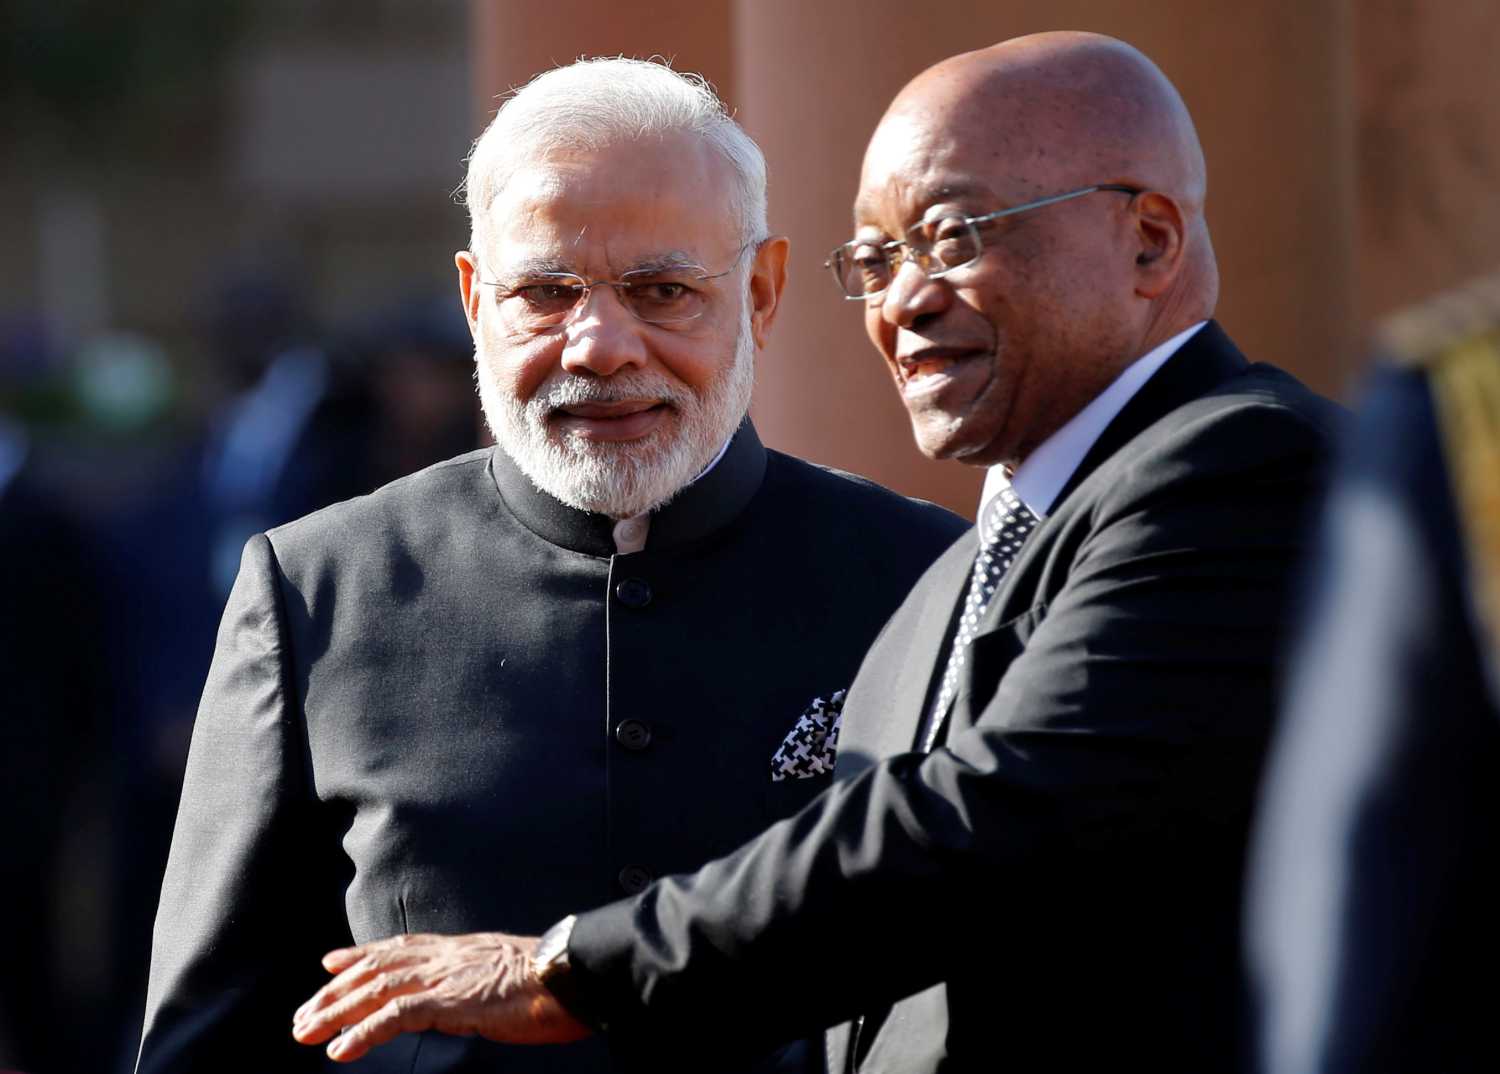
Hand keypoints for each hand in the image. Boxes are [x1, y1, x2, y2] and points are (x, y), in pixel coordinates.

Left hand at [291, 932, 592, 1061]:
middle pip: (376, 968)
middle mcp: (445, 957)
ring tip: (306, 1032)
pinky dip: (364, 1032)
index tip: (331, 963)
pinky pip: (396, 1016)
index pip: (399, 947)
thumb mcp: (506, 974)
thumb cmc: (552, 980)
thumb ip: (478, 980)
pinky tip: (341, 1050)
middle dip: (335, 991)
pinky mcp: (451, 1001)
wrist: (573, 973)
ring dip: (336, 1012)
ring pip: (375, 990)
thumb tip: (468, 996)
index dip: (362, 955)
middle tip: (303, 1014)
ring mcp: (446, 977)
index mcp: (459, 950)